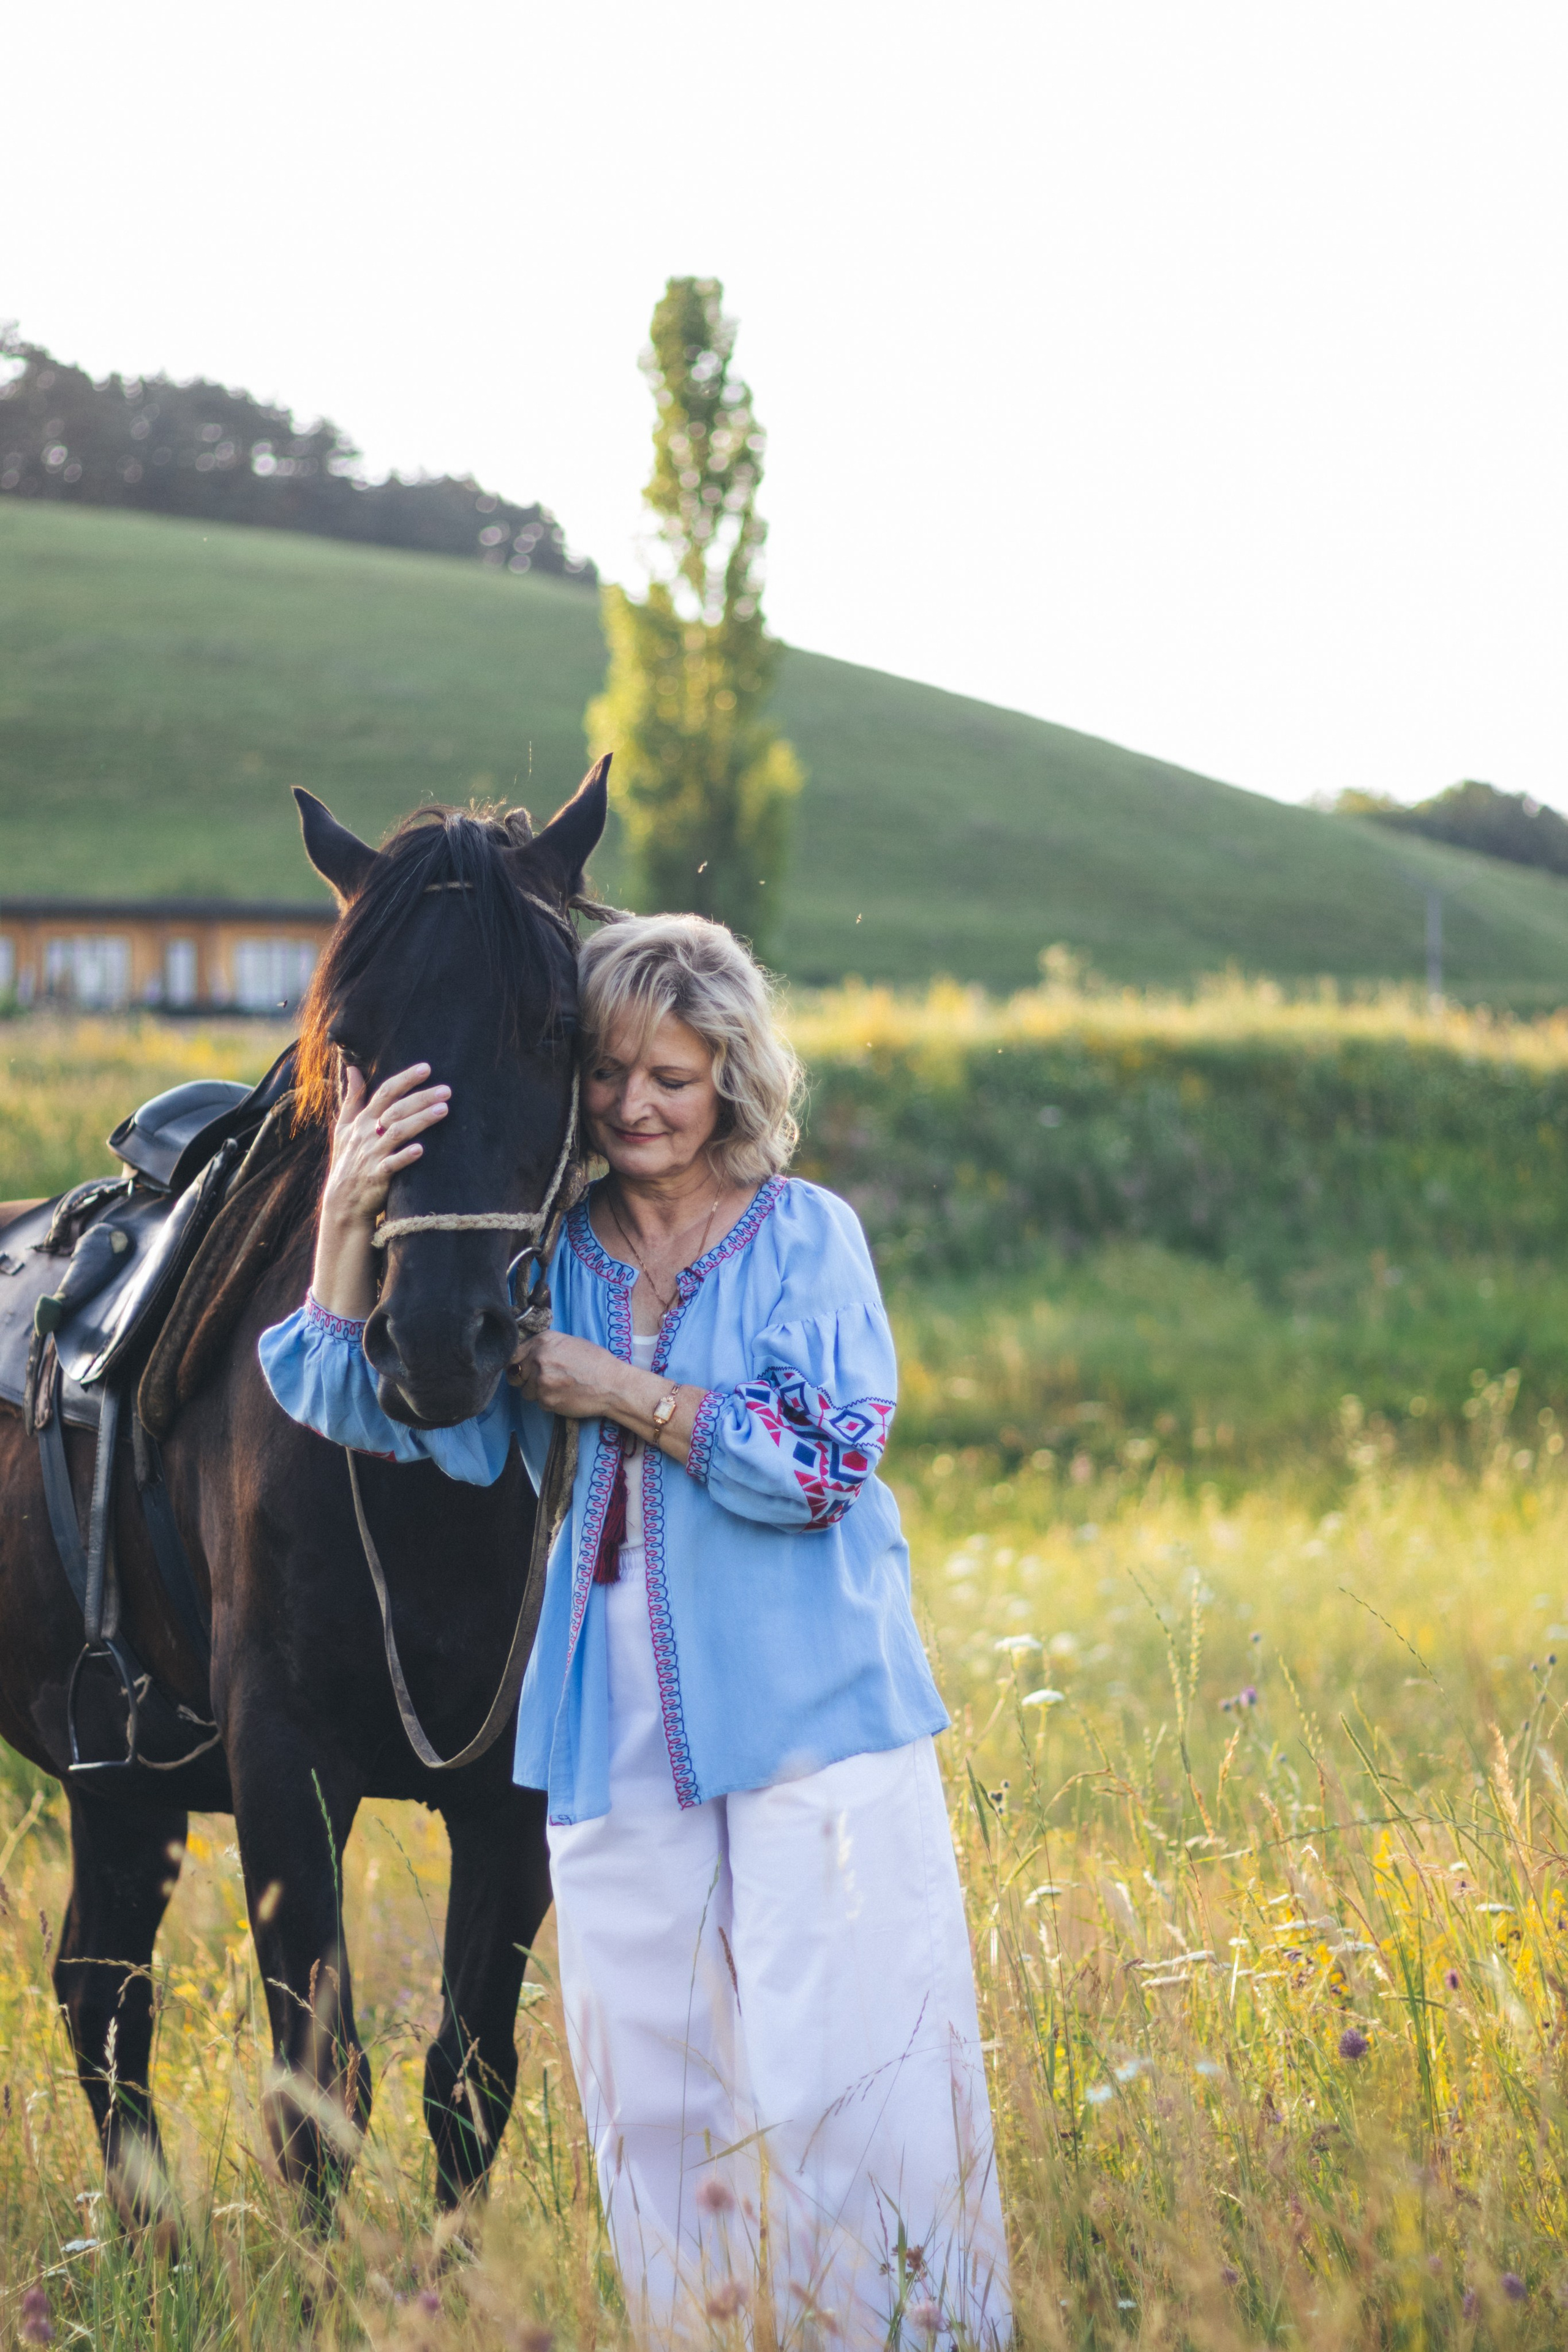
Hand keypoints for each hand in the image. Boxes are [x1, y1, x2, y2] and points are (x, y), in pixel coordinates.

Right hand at [320, 1062, 450, 1240]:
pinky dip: (405, 1156)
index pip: (385, 1093)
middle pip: (396, 1110)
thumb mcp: (343, 1127)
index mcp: (362, 1121)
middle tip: (446, 1089)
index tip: (426, 1068)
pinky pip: (392, 1164)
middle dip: (421, 1098)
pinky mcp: (377, 1176)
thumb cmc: (347, 1161)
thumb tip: (352, 1068)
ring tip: (444, 1110)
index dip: (405, 1079)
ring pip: (397, 1133)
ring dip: (420, 1120)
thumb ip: (351, 1098)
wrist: (342, 1203)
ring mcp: (372, 1155)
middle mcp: (367, 1134)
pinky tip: (421, 1149)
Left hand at [507, 1332, 624, 1419]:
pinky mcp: (546, 1400)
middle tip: (546, 1380)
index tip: (523, 1369)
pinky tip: (564, 1396)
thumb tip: (526, 1356)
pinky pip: (538, 1403)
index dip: (518, 1363)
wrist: (612, 1385)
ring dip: (538, 1392)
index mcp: (543, 1341)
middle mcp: (538, 1359)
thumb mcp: (569, 1342)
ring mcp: (540, 1381)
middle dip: (526, 1379)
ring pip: (526, 1392)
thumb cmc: (595, 1362)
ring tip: (559, 1388)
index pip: (513, 1354)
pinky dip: (549, 1402)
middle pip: (516, 1374)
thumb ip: (544, 1348)